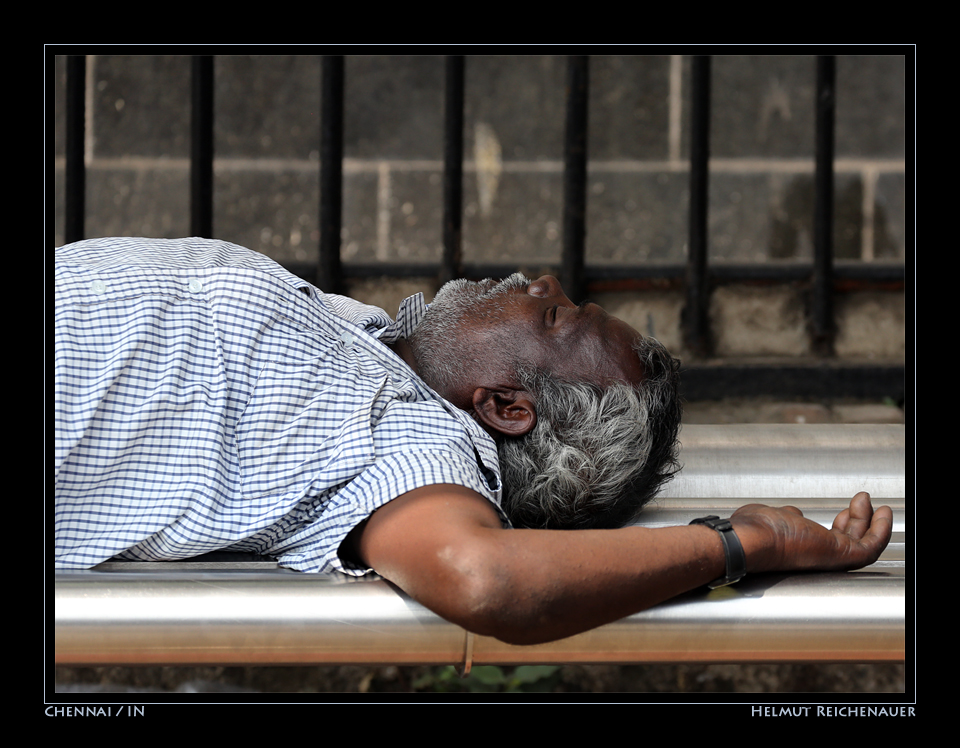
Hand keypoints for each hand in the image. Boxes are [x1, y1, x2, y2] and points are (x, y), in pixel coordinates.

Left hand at [730, 492, 892, 573]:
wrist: (751, 541)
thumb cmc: (753, 530)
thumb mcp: (772, 517)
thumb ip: (787, 517)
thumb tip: (794, 514)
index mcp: (799, 547)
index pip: (827, 538)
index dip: (840, 524)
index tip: (847, 510)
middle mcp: (815, 554)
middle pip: (846, 539)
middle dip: (857, 520)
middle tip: (862, 502)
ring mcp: (828, 556)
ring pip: (861, 543)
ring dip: (872, 523)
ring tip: (875, 505)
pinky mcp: (840, 556)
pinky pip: (870, 547)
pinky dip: (881, 531)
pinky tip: (883, 514)